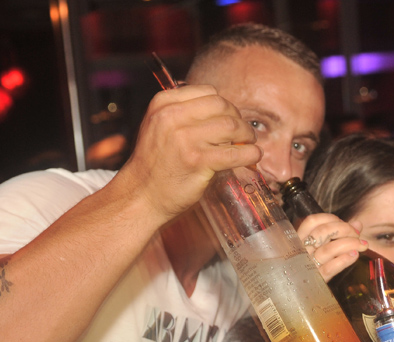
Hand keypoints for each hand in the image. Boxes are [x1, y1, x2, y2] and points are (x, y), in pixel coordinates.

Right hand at [119, 85, 261, 220]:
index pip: (207, 92)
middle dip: (238, 119)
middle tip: (244, 133)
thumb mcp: (158, 127)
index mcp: (163, 104)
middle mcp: (172, 117)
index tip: (230, 118)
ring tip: (249, 144)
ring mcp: (185, 138)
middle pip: (222, 106)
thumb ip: (183, 115)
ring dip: (247, 135)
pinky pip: (234, 152)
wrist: (140, 196)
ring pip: (231, 126)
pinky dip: (250, 154)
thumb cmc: (154, 165)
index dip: (225, 106)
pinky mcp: (198, 161)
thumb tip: (224, 113)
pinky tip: (253, 156)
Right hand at [295, 213, 366, 280]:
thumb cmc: (313, 267)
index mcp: (300, 240)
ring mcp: (308, 266)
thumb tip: (358, 224)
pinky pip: (330, 268)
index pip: (312, 221)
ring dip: (350, 243)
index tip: (345, 224)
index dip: (331, 219)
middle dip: (344, 229)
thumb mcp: (323, 249)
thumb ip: (340, 235)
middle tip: (357, 235)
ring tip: (363, 245)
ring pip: (329, 249)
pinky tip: (354, 255)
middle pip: (322, 232)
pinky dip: (344, 260)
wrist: (301, 297)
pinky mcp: (317, 280)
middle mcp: (302, 251)